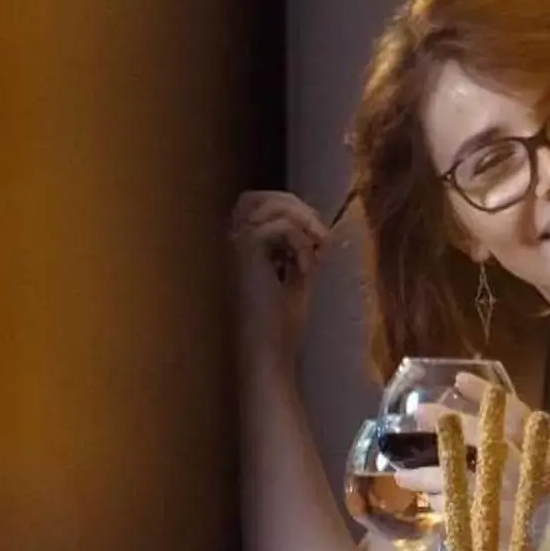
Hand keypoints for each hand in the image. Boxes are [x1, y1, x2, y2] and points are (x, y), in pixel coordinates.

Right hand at [231, 189, 340, 363]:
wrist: (269, 354)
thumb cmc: (280, 327)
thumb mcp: (294, 279)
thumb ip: (299, 251)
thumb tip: (316, 228)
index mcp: (237, 249)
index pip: (256, 204)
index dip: (287, 208)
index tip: (314, 236)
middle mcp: (229, 242)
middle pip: (259, 196)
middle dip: (295, 208)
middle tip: (320, 237)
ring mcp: (233, 245)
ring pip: (270, 206)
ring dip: (302, 224)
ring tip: (317, 252)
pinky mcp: (245, 252)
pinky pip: (280, 226)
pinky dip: (301, 244)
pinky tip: (305, 270)